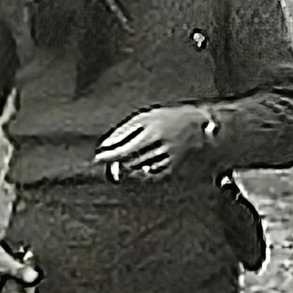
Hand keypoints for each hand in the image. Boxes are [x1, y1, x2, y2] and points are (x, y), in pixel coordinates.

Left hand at [93, 106, 213, 182]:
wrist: (195, 124)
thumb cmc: (165, 118)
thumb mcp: (144, 117)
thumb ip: (123, 131)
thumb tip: (105, 146)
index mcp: (153, 132)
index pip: (125, 149)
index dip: (110, 156)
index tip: (97, 159)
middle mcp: (162, 147)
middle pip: (131, 161)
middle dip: (117, 162)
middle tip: (109, 160)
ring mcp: (169, 158)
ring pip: (140, 169)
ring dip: (127, 166)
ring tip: (124, 160)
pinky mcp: (174, 167)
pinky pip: (152, 175)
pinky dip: (141, 173)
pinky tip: (138, 167)